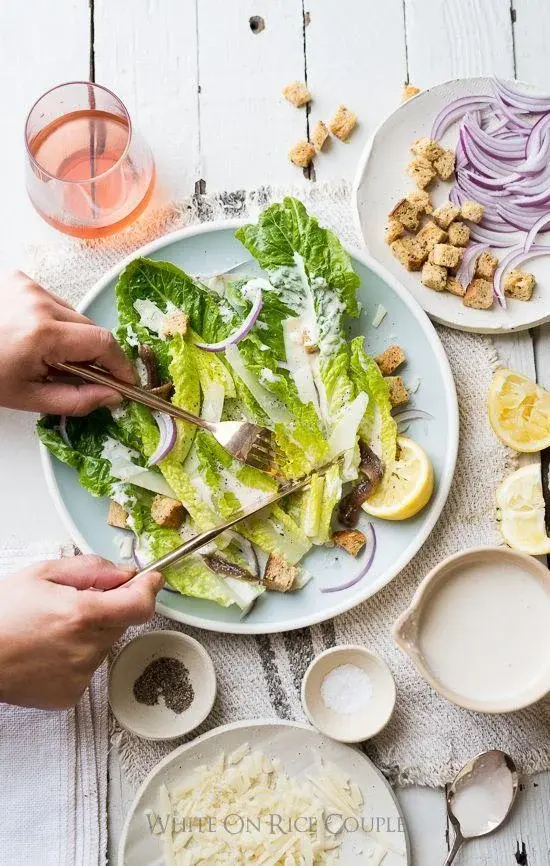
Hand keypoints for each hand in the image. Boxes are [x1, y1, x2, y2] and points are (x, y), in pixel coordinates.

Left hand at [0, 271, 134, 414]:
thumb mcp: (27, 398)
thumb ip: (76, 400)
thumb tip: (112, 397)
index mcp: (42, 334)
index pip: (102, 343)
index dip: (119, 364)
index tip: (124, 381)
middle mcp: (38, 302)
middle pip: (91, 328)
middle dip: (93, 355)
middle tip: (80, 376)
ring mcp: (28, 287)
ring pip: (74, 315)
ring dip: (71, 337)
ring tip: (46, 356)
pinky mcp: (19, 280)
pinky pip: (54, 302)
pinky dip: (53, 321)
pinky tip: (32, 336)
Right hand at [0, 556, 162, 708]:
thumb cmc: (0, 616)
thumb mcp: (41, 574)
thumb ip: (90, 569)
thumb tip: (124, 573)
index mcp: (82, 615)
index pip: (140, 605)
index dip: (149, 589)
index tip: (150, 579)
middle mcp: (87, 649)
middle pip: (121, 622)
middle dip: (108, 608)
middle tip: (74, 603)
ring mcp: (80, 675)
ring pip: (103, 644)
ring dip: (90, 633)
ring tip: (51, 629)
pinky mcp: (70, 695)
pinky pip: (87, 667)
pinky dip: (75, 656)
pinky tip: (48, 650)